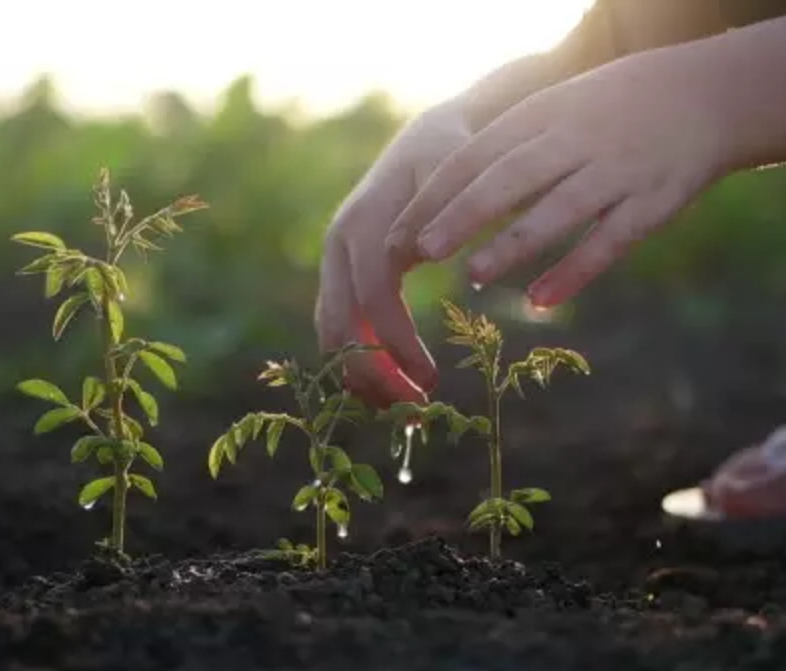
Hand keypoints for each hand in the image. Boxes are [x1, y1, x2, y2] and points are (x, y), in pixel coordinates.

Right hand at [314, 103, 472, 406]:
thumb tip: (417, 252)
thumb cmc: (453, 158)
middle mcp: (338, 246)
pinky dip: (361, 364)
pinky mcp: (343, 276)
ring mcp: (335, 263)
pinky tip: (393, 392)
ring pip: (332, 335)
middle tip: (415, 413)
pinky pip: (341, 330)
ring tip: (405, 414)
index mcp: (363, 223)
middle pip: (339, 326)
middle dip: (373, 375)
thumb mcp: (454, 176)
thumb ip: (439, 210)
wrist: (430, 140)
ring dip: (363, 379)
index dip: (398, 343)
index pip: (374, 296)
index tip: (432, 380)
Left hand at [386, 48, 728, 307]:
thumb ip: (507, 145)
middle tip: (419, 253)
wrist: (705, 95)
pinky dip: (573, 271)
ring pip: (557, 211)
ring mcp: (616, 172)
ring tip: (472, 276)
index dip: (436, 194)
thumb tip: (444, 189)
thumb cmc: (613, 108)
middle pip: (508, 180)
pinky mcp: (651, 205)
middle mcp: (576, 141)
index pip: (476, 155)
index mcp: (544, 115)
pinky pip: (608, 242)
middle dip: (460, 216)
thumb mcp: (556, 109)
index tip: (399, 230)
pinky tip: (539, 299)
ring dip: (512, 245)